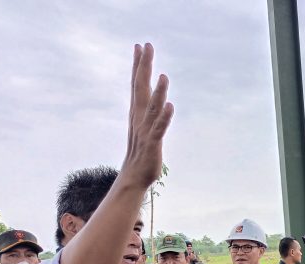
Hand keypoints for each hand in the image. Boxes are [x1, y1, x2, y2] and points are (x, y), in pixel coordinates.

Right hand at [120, 43, 173, 191]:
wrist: (134, 176)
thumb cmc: (141, 151)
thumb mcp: (143, 126)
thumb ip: (147, 110)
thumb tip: (153, 98)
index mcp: (137, 112)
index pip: (137, 84)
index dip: (138, 65)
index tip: (139, 46)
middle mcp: (139, 117)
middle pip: (141, 88)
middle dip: (144, 67)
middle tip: (146, 46)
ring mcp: (146, 130)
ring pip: (153, 107)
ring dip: (158, 92)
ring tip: (163, 75)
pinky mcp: (153, 143)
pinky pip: (159, 128)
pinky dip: (164, 117)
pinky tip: (170, 105)